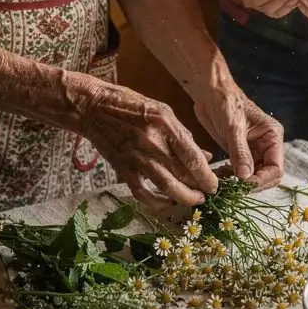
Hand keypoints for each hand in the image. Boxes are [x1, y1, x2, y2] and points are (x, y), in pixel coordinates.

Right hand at [76, 81, 216, 212]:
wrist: (93, 107)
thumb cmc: (129, 104)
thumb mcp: (162, 110)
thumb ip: (183, 135)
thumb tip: (204, 156)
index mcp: (165, 124)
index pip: (192, 156)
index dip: (207, 175)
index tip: (214, 183)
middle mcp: (152, 142)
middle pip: (182, 173)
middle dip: (200, 187)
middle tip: (208, 193)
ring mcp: (136, 157)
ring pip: (166, 186)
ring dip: (184, 198)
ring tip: (195, 201)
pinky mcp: (122, 168)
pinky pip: (142, 193)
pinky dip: (157, 203)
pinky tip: (168, 204)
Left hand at [194, 77, 283, 190]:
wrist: (210, 91)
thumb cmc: (225, 102)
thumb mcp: (234, 127)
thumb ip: (240, 153)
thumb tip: (246, 177)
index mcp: (272, 136)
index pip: (276, 168)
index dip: (262, 180)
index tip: (244, 185)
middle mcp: (266, 145)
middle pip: (267, 176)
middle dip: (251, 184)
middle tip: (232, 188)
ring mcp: (253, 150)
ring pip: (252, 177)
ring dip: (239, 183)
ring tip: (222, 183)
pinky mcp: (239, 153)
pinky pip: (239, 172)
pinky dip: (229, 177)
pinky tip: (218, 176)